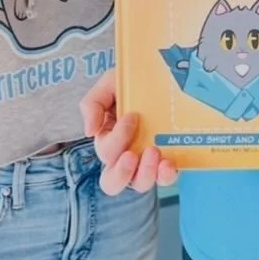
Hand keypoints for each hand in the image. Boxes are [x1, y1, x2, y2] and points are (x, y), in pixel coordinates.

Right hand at [79, 70, 177, 194]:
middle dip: (121, 172)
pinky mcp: (167, 162)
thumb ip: (93, 103)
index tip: (132, 115)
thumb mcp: (109, 85)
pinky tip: (169, 163)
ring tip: (155, 151)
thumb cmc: (131, 83)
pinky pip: (165, 179)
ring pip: (139, 184)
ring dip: (145, 173)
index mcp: (108, 140)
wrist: (163, 75)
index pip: (106, 152)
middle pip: (112, 182)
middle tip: (131, 155)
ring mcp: (146, 162)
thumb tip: (89, 131)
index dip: (117, 138)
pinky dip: (165, 176)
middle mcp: (125, 156)